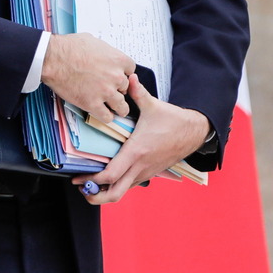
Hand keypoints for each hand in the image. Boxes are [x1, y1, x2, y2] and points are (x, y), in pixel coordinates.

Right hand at [40, 33, 134, 124]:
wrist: (53, 59)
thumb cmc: (69, 48)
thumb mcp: (94, 41)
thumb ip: (105, 51)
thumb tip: (105, 55)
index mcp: (118, 60)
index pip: (131, 71)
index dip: (123, 74)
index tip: (117, 76)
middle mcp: (116, 77)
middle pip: (126, 88)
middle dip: (118, 89)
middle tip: (109, 89)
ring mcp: (105, 92)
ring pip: (122, 107)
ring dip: (117, 107)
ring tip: (112, 107)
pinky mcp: (93, 104)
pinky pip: (107, 117)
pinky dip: (106, 116)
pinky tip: (101, 112)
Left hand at [72, 73, 209, 203]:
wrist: (194, 132)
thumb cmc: (173, 120)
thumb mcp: (153, 105)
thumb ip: (138, 92)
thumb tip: (129, 76)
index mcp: (136, 151)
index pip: (111, 174)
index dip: (92, 179)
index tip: (79, 177)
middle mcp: (140, 166)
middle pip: (115, 193)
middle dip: (95, 196)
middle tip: (81, 190)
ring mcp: (146, 172)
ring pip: (123, 192)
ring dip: (105, 193)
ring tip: (90, 186)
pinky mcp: (150, 173)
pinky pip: (130, 185)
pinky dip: (117, 186)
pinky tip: (108, 179)